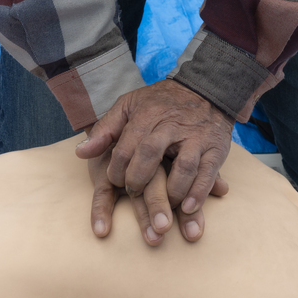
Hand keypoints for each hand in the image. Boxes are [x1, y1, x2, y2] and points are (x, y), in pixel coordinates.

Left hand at [77, 79, 233, 242]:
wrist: (205, 89)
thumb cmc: (161, 102)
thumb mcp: (129, 105)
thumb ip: (105, 129)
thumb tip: (81, 153)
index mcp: (147, 115)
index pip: (126, 147)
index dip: (117, 170)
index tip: (115, 183)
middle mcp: (172, 126)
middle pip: (151, 155)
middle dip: (139, 180)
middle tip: (134, 194)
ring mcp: (196, 138)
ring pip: (183, 168)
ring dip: (171, 192)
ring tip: (162, 206)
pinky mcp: (216, 149)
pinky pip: (208, 174)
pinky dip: (199, 193)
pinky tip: (188, 208)